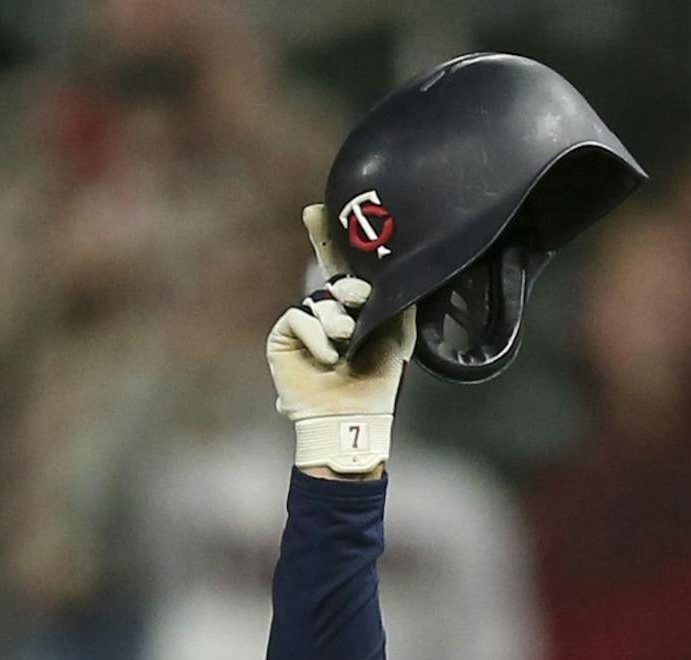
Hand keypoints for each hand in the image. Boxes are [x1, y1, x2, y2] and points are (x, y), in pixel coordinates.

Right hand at [266, 204, 413, 475]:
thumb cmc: (377, 383)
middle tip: (360, 299)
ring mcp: (305, 323)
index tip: (318, 210)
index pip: (343, 266)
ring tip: (347, 343)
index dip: (329, 237)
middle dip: (349, 286)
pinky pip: (299, 317)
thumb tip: (405, 267)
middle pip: (328, 274)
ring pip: (319, 299)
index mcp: (355, 309)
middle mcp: (329, 312)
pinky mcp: (285, 337)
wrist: (353, 418)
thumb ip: (400, 301)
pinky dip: (317, 335)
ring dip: (337, 320)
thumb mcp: (399, 336)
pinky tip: (328, 357)